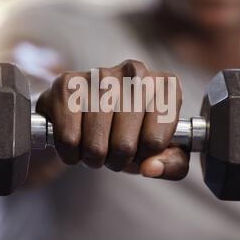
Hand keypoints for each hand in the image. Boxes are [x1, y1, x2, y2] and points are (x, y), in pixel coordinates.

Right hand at [36, 60, 188, 179]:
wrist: (87, 109)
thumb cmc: (129, 130)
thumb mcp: (159, 150)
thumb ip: (172, 164)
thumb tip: (150, 167)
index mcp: (166, 86)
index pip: (154, 143)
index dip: (143, 156)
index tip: (139, 146)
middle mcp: (136, 72)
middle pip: (124, 145)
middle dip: (117, 160)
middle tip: (114, 150)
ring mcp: (100, 73)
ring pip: (95, 146)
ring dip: (93, 158)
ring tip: (95, 144)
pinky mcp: (67, 83)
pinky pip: (68, 140)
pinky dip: (70, 153)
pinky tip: (75, 139)